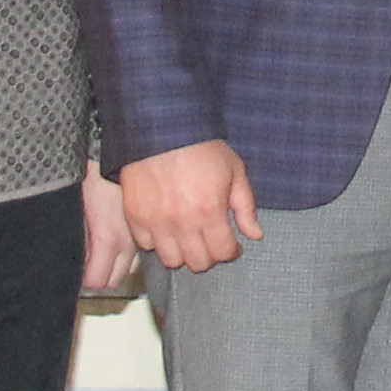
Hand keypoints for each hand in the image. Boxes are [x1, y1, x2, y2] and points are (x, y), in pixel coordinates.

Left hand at [80, 167, 138, 293]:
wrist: (113, 151)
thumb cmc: (92, 174)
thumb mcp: (76, 212)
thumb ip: (76, 241)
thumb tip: (70, 261)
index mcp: (107, 239)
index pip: (97, 282)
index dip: (83, 278)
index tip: (76, 271)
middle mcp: (129, 242)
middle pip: (114, 279)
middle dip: (99, 274)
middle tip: (86, 263)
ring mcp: (141, 234)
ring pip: (129, 267)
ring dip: (115, 264)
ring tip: (102, 252)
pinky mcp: (148, 225)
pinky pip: (140, 250)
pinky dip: (129, 251)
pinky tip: (118, 238)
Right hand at [117, 141, 261, 273]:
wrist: (161, 126)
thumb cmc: (200, 146)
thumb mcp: (234, 170)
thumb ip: (245, 206)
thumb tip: (255, 234)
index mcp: (210, 210)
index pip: (223, 253)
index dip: (231, 252)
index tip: (231, 245)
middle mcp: (182, 221)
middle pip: (198, 263)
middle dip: (209, 255)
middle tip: (210, 241)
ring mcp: (156, 221)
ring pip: (171, 260)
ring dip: (183, 252)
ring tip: (188, 237)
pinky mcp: (135, 216)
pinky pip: (146, 245)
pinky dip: (157, 241)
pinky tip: (166, 228)